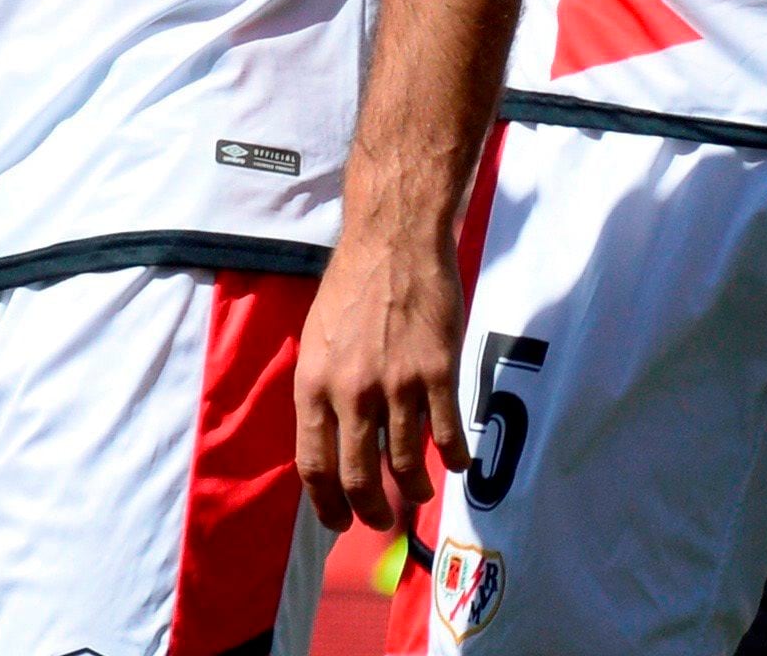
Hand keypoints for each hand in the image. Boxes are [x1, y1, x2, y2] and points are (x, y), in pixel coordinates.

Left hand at [294, 218, 471, 531]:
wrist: (392, 247)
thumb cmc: (350, 291)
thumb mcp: (316, 342)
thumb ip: (323, 391)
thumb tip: (330, 441)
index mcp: (312, 384)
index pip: (313, 462)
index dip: (327, 502)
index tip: (339, 521)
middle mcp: (350, 392)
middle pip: (358, 476)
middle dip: (371, 510)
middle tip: (382, 519)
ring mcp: (396, 385)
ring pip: (405, 463)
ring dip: (414, 488)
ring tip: (418, 492)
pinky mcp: (437, 375)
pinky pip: (446, 435)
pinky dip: (452, 458)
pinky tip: (454, 463)